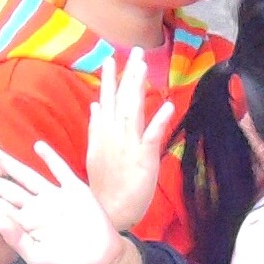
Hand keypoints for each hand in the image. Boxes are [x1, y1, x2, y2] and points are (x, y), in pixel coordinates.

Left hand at [0, 145, 141, 263]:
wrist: (102, 260)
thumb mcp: (38, 259)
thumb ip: (17, 240)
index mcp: (26, 224)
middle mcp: (36, 207)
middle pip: (6, 189)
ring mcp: (55, 197)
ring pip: (28, 177)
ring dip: (10, 165)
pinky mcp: (75, 191)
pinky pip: (61, 171)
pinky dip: (51, 159)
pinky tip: (38, 146)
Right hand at [83, 58, 181, 232]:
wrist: (110, 212)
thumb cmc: (106, 184)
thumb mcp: (96, 153)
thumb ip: (96, 127)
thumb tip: (95, 105)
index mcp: (104, 133)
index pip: (106, 100)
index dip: (109, 79)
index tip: (110, 58)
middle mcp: (114, 135)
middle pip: (121, 100)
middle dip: (128, 75)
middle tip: (136, 51)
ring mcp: (128, 146)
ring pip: (133, 111)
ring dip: (138, 88)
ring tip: (144, 67)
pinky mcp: (144, 159)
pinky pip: (152, 137)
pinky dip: (159, 121)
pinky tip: (168, 105)